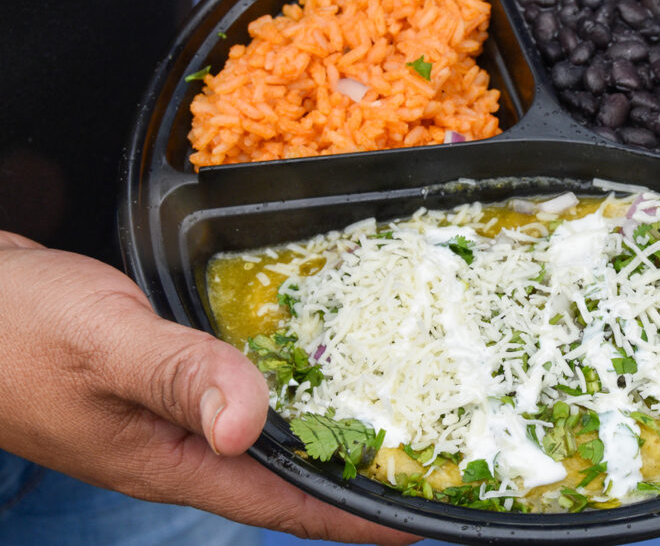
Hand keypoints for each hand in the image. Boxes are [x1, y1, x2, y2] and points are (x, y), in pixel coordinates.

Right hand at [0, 231, 415, 544]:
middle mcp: (178, 449)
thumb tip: (249, 426)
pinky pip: (240, 401)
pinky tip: (310, 377)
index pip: (283, 504)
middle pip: (284, 482)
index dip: (354, 519)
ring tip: (389, 433)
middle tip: (424, 471)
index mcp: (170, 460)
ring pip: (265, 442)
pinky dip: (285, 396)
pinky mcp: (165, 388)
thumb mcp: (107, 345)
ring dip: (326, 441)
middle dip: (355, 485)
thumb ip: (180, 377)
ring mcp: (170, 421)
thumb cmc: (18, 328)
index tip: (419, 526)